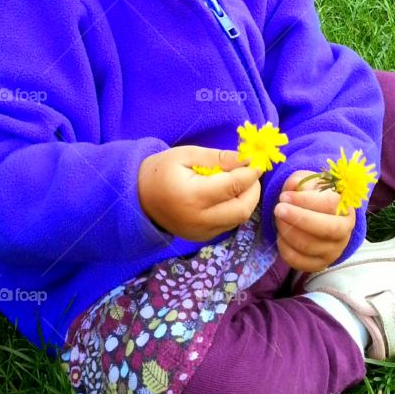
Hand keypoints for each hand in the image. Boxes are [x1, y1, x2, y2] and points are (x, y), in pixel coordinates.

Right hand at [138, 146, 262, 242]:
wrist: (137, 197)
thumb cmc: (160, 170)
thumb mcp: (185, 155)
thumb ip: (217, 158)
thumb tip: (246, 159)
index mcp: (193, 196)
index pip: (234, 187)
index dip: (251, 174)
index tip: (257, 161)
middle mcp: (199, 219)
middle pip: (243, 209)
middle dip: (253, 190)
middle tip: (251, 174)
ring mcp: (201, 232)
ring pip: (239, 219)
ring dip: (246, 200)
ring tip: (240, 182)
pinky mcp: (201, 238)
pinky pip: (228, 224)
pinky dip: (234, 209)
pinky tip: (227, 196)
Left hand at [273, 169, 355, 272]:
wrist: (317, 218)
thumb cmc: (313, 197)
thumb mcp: (309, 184)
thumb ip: (301, 181)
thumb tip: (294, 184)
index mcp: (346, 207)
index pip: (331, 204)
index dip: (306, 201)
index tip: (284, 196)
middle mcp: (345, 231)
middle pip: (328, 229)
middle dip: (299, 219)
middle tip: (278, 209)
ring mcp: (334, 251)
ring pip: (310, 246)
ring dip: (288, 231)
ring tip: (278, 219)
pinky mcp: (320, 264)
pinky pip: (299, 261)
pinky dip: (285, 248)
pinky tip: (281, 235)